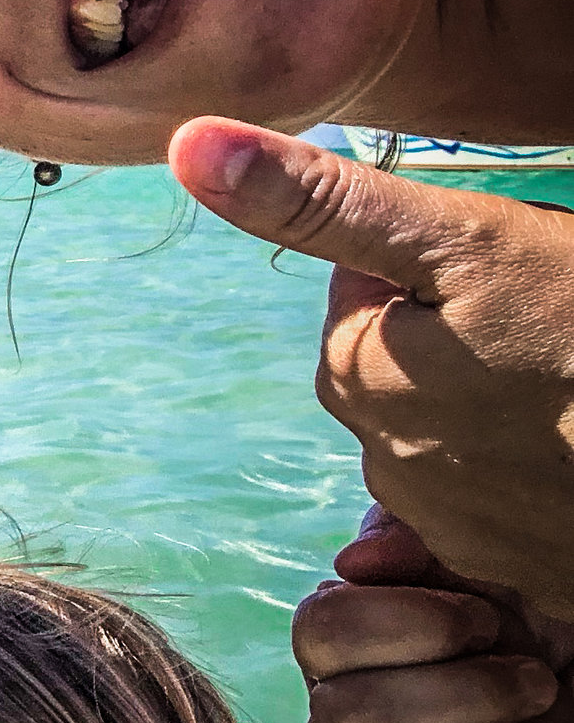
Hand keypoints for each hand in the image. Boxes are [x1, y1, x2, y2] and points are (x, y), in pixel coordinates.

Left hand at [171, 118, 573, 614]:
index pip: (366, 289)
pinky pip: (521, 503)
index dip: (442, 264)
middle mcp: (389, 464)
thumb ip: (323, 202)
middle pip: (413, 363)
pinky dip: (553, 471)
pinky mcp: (535, 578)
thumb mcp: (466, 242)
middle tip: (560, 322)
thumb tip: (186, 145)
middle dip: (474, 334)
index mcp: (358, 375)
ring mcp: (466, 531)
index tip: (508, 273)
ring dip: (515, 402)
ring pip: (470, 428)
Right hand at [294, 506, 570, 722]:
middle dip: (466, 699)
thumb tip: (357, 558)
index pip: (322, 627)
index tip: (488, 622)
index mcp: (350, 645)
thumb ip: (438, 543)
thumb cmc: (546, 661)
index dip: (410, 624)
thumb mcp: (510, 583)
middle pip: (346, 714)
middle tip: (542, 687)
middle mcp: (338, 720)